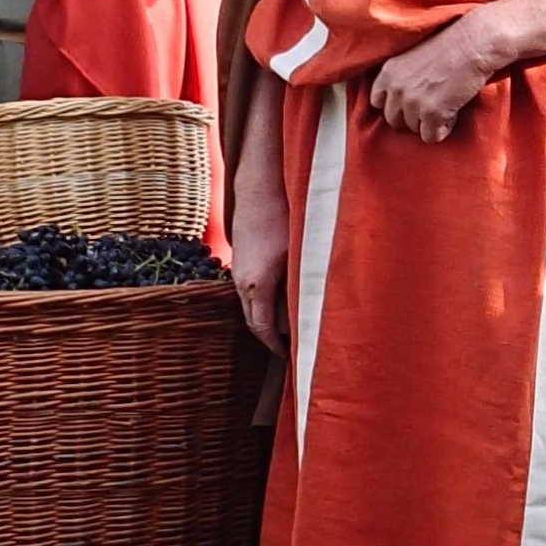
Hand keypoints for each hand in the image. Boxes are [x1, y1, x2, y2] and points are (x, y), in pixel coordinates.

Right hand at [229, 148, 289, 350]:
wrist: (258, 189)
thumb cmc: (284, 218)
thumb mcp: (299, 256)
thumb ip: (302, 286)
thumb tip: (308, 314)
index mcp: (258, 284)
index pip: (263, 327)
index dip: (275, 346)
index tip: (289, 356)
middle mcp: (242, 282)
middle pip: (253, 321)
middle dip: (269, 338)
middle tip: (290, 349)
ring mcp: (237, 271)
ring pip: (249, 306)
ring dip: (265, 319)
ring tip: (286, 329)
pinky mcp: (239, 261)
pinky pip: (247, 292)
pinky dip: (261, 303)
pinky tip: (278, 301)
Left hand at [368, 10, 501, 142]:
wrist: (472, 44)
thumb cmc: (449, 45)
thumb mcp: (412, 56)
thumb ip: (401, 76)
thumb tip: (402, 99)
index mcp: (388, 72)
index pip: (377, 102)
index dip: (395, 105)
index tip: (409, 102)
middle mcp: (396, 89)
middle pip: (393, 120)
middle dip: (411, 117)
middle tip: (430, 106)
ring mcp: (413, 103)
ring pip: (413, 129)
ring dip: (429, 122)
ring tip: (445, 105)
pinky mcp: (432, 114)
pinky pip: (430, 137)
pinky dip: (442, 129)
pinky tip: (452, 113)